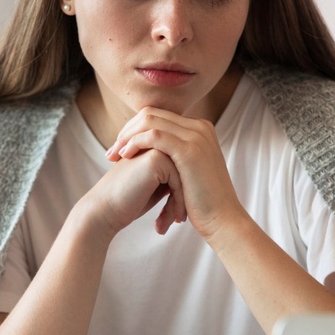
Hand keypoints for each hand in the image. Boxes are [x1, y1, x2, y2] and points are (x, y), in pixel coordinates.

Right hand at [87, 145, 186, 236]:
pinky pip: (180, 181)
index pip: (183, 168)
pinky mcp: (155, 159)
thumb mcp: (155, 186)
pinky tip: (174, 220)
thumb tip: (198, 183)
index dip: (183, 192)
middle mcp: (155, 143)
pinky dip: (179, 203)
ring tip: (178, 221)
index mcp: (154, 146)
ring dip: (182, 202)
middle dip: (185, 197)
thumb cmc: (128, 202)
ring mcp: (155, 148)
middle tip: (180, 220)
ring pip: (186, 176)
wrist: (104, 211)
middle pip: (186, 171)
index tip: (179, 213)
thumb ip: (173, 177)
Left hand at [105, 107, 243, 239]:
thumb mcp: (190, 172)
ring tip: (114, 156)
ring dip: (127, 136)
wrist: (223, 220)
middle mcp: (200, 127)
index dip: (135, 129)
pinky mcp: (189, 149)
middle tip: (111, 152)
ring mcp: (196, 136)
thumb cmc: (203, 203)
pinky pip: (153, 135)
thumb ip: (175, 157)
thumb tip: (152, 155)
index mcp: (200, 130)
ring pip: (150, 121)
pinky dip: (135, 143)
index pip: (159, 116)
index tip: (119, 148)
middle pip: (152, 114)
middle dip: (127, 131)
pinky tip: (125, 156)